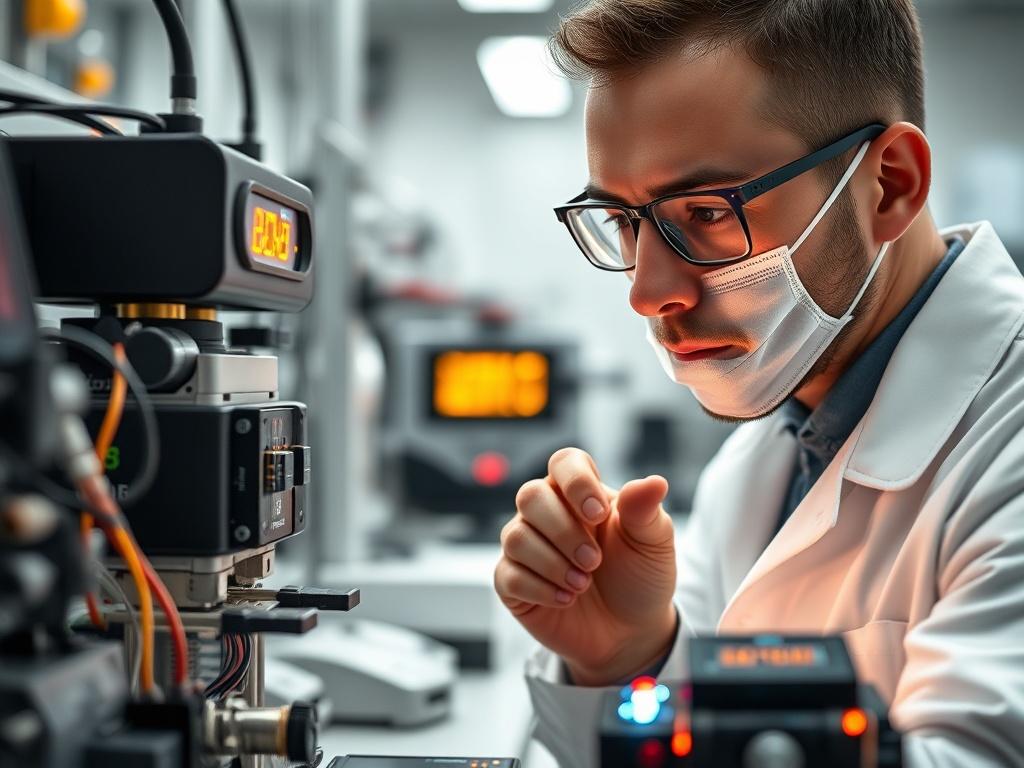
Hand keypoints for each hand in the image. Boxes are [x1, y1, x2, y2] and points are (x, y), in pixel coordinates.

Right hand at [494, 448, 677, 685]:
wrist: (630, 631)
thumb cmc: (640, 577)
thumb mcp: (653, 544)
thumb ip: (646, 511)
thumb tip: (655, 482)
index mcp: (581, 493)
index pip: (564, 463)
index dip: (577, 482)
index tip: (599, 514)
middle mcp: (547, 512)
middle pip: (530, 496)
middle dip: (564, 531)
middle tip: (594, 561)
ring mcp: (526, 546)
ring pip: (515, 536)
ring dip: (553, 563)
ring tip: (583, 584)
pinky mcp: (512, 581)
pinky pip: (508, 575)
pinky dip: (540, 589)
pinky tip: (566, 599)